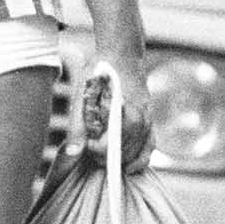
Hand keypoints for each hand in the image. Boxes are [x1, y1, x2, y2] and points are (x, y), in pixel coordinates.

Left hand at [80, 52, 151, 172]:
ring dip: (120, 160)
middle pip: (124, 152)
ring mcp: (148, 120)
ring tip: (102, 158)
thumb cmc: (99, 74)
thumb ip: (78, 126)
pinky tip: (129, 169)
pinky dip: (141, 159)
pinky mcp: (150, 121)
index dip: (96, 149)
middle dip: (105, 157)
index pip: (110, 145)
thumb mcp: (83, 96)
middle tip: (91, 151)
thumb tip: (74, 153)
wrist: (122, 55)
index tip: (87, 144)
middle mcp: (140, 117)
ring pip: (137, 152)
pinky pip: (150, 146)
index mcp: (123, 111)